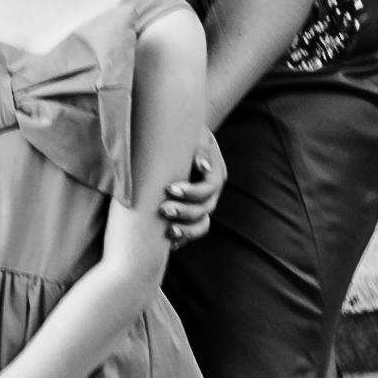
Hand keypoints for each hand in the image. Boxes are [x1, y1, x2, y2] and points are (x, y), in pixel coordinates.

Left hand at [156, 129, 225, 243]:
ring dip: (186, 231)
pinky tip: (168, 243)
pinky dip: (181, 239)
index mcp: (215, 174)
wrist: (177, 140)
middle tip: (162, 209)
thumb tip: (202, 166)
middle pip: (203, 210)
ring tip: (168, 232)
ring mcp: (202, 206)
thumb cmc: (184, 135)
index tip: (169, 188)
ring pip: (201, 225)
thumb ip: (199, 149)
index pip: (208, 189)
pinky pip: (190, 232)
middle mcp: (211, 194)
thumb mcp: (194, 136)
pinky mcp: (190, 214)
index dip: (191, 192)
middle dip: (183, 212)